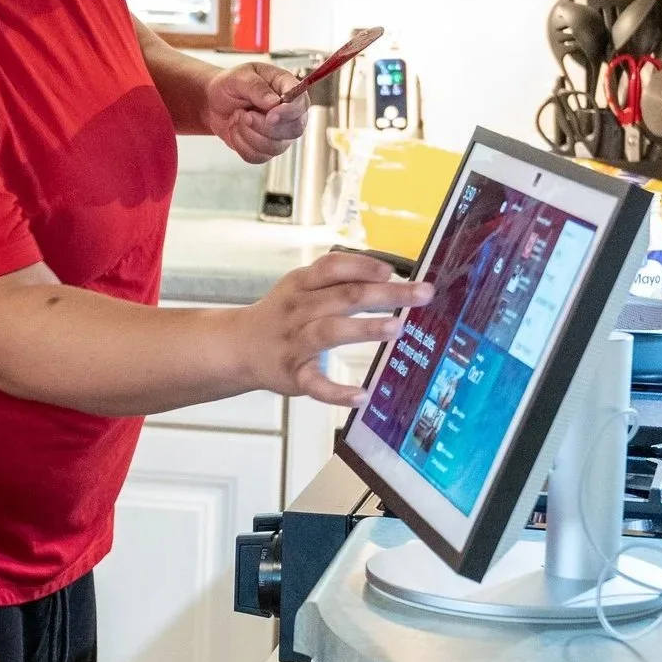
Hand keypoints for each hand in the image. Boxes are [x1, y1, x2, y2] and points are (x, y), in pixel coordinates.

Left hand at [205, 62, 309, 163]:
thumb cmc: (231, 84)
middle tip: (244, 114)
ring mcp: (279, 134)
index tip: (270, 116)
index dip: (289, 113)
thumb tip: (275, 102)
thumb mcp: (240, 77)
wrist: (214, 101)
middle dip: (264, 126)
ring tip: (237, 117)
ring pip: (274, 147)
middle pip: (294, 130)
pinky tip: (235, 130)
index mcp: (287, 88)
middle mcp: (288, 113)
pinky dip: (241, 145)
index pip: (301, 104)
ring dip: (249, 134)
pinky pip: (258, 156)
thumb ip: (257, 87)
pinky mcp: (265, 148)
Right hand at [231, 252, 433, 406]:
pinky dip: (338, 392)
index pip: (332, 268)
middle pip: (344, 297)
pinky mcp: (294, 376)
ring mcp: (295, 343)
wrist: (238, 347)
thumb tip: (387, 272)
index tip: (392, 269)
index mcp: (300, 284)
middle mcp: (298, 310)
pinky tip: (361, 395)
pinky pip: (316, 384)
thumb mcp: (299, 286)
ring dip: (365, 328)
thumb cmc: (281, 314)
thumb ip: (336, 279)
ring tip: (397, 327)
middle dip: (386, 293)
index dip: (362, 266)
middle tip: (423, 294)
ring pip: (331, 332)